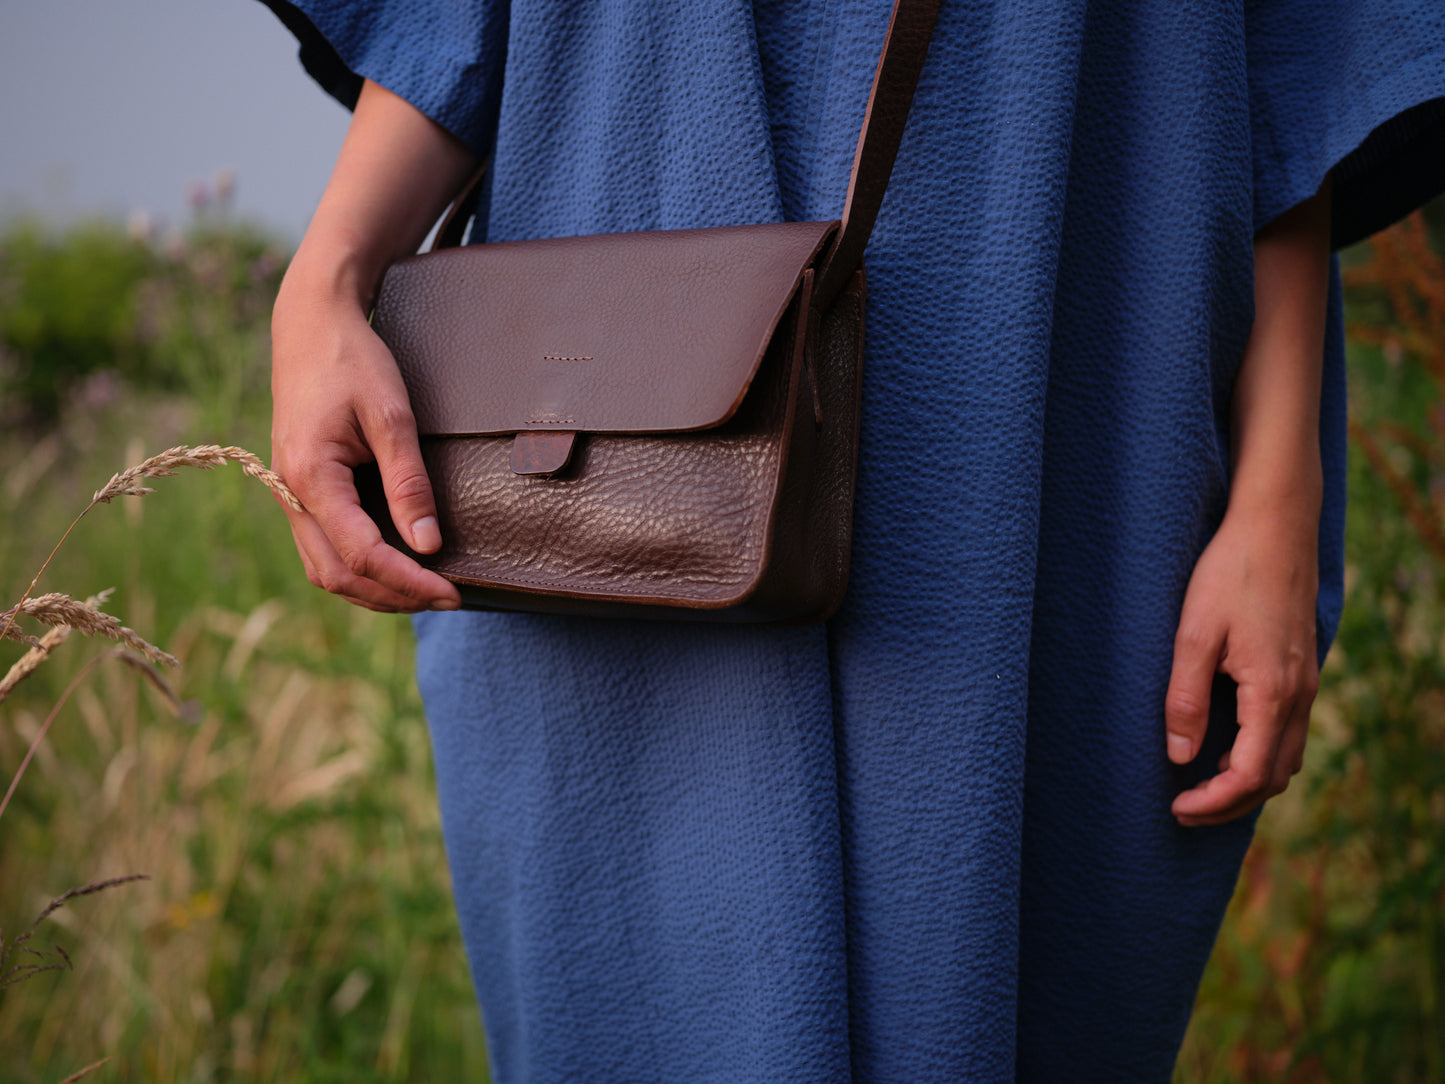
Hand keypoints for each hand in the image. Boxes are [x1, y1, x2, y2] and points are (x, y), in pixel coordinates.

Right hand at [266, 79, 475, 611]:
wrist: (312, 322)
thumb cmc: (353, 360)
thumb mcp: (391, 415)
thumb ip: (408, 483)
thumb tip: (428, 545)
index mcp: (310, 476)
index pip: (361, 553)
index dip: (408, 581)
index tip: (452, 591)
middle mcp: (290, 492)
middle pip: (336, 574)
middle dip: (392, 595)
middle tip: (447, 598)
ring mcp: (289, 492)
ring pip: (324, 567)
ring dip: (373, 588)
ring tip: (425, 591)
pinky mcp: (299, 487)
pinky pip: (323, 545)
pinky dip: (358, 566)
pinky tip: (396, 566)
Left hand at [1164, 503, 1318, 824]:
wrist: (1275, 526)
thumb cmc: (1229, 572)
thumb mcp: (1193, 633)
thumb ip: (1185, 697)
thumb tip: (1180, 756)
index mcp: (1273, 691)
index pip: (1251, 774)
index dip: (1214, 801)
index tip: (1177, 807)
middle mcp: (1299, 694)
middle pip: (1274, 777)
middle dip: (1230, 803)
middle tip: (1183, 809)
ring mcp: (1306, 682)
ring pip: (1287, 757)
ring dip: (1248, 782)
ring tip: (1201, 786)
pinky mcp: (1301, 669)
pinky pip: (1289, 732)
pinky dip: (1261, 755)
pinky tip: (1226, 748)